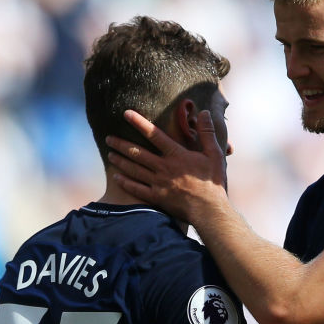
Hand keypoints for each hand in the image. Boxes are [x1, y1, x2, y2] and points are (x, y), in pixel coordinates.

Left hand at [105, 110, 226, 220]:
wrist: (209, 210)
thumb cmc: (213, 182)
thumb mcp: (215, 154)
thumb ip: (207, 133)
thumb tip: (204, 112)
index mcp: (177, 155)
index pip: (154, 134)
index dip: (139, 123)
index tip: (126, 114)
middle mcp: (164, 168)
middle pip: (137, 153)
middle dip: (121, 144)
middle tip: (109, 138)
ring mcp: (158, 184)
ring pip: (134, 170)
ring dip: (120, 161)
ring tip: (110, 154)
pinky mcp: (157, 198)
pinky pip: (137, 189)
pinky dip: (125, 183)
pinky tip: (116, 177)